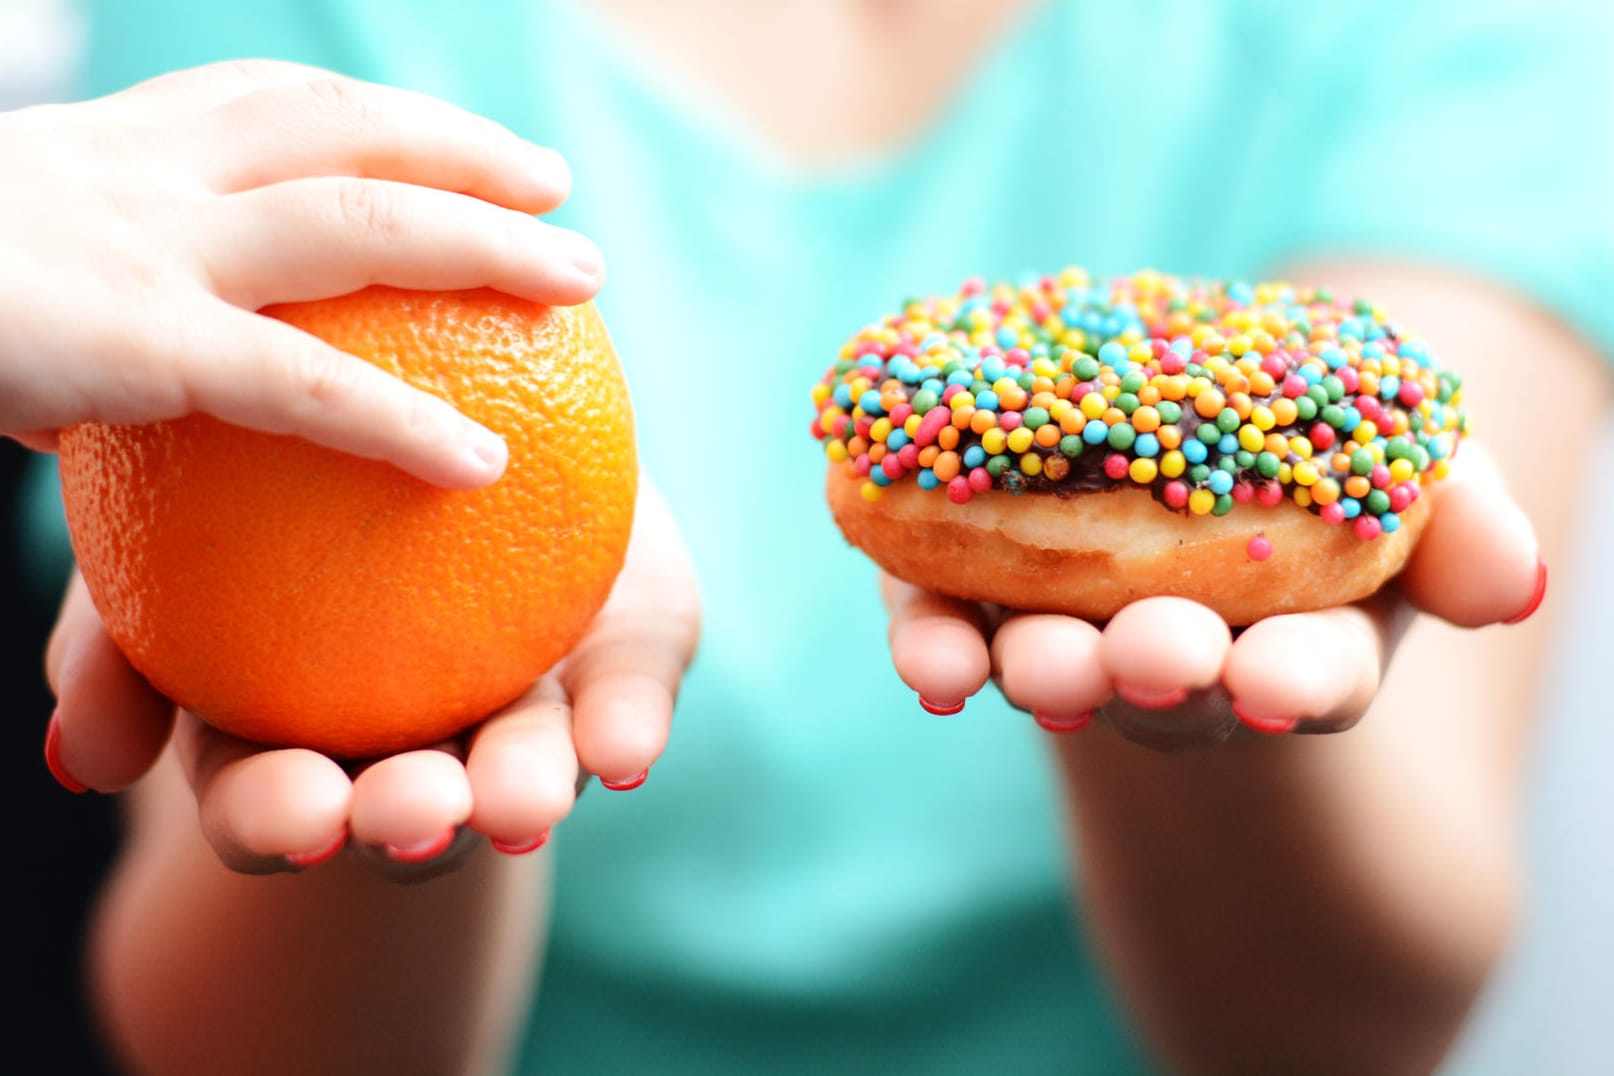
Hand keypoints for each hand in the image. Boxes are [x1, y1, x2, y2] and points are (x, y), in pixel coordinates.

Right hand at [0, 59, 602, 487]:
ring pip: (359, 222)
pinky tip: (486, 464)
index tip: (449, 138)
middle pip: (338, 129)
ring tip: (584, 277)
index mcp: (100, 149)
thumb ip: (56, 315)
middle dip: (460, 147)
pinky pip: (303, 388)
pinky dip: (401, 425)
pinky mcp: (131, 340)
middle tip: (554, 183)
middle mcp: (133, 169)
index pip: (262, 101)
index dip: (369, 114)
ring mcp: (139, 242)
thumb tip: (74, 390)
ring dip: (487, 241)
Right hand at [43, 478, 699, 878]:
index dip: (279, 820)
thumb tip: (82, 761)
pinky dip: (625, 722)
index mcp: (302, 731)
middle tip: (409, 811)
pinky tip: (621, 748)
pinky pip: (626, 696)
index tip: (295, 814)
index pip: (278, 796)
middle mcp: (423, 737)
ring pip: (528, 765)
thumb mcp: (173, 535)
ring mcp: (527, 706)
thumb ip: (121, 640)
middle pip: (412, 802)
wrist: (452, 419)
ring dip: (524, 789)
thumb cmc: (275, 485)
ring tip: (519, 800)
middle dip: (410, 820)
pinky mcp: (620, 662)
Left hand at [885, 442, 1543, 751]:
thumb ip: (1462, 521)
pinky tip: (931, 660)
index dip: (1296, 681)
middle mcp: (1169, 651)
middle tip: (1154, 656)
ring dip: (1042, 669)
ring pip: (1049, 664)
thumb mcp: (1409, 473)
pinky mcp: (969, 587)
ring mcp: (1064, 625)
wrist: (1177, 434)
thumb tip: (1508, 581)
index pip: (1303, 676)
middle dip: (1158, 670)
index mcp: (1286, 635)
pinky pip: (944, 628)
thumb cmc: (1310, 466)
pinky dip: (934, 644)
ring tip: (1038, 663)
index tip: (1281, 683)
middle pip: (1164, 681)